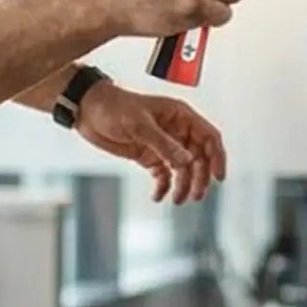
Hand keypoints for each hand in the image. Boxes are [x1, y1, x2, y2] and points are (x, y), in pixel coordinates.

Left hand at [75, 80, 226, 203]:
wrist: (88, 111)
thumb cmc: (113, 107)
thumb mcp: (139, 125)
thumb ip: (163, 144)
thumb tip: (186, 162)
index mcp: (180, 116)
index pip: (209, 137)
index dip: (217, 157)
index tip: (219, 177)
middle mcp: (175, 131)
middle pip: (199, 158)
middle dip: (199, 177)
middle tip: (195, 195)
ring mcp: (163, 145)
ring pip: (183, 169)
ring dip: (183, 185)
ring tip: (177, 199)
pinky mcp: (148, 156)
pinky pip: (163, 175)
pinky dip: (163, 187)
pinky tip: (158, 196)